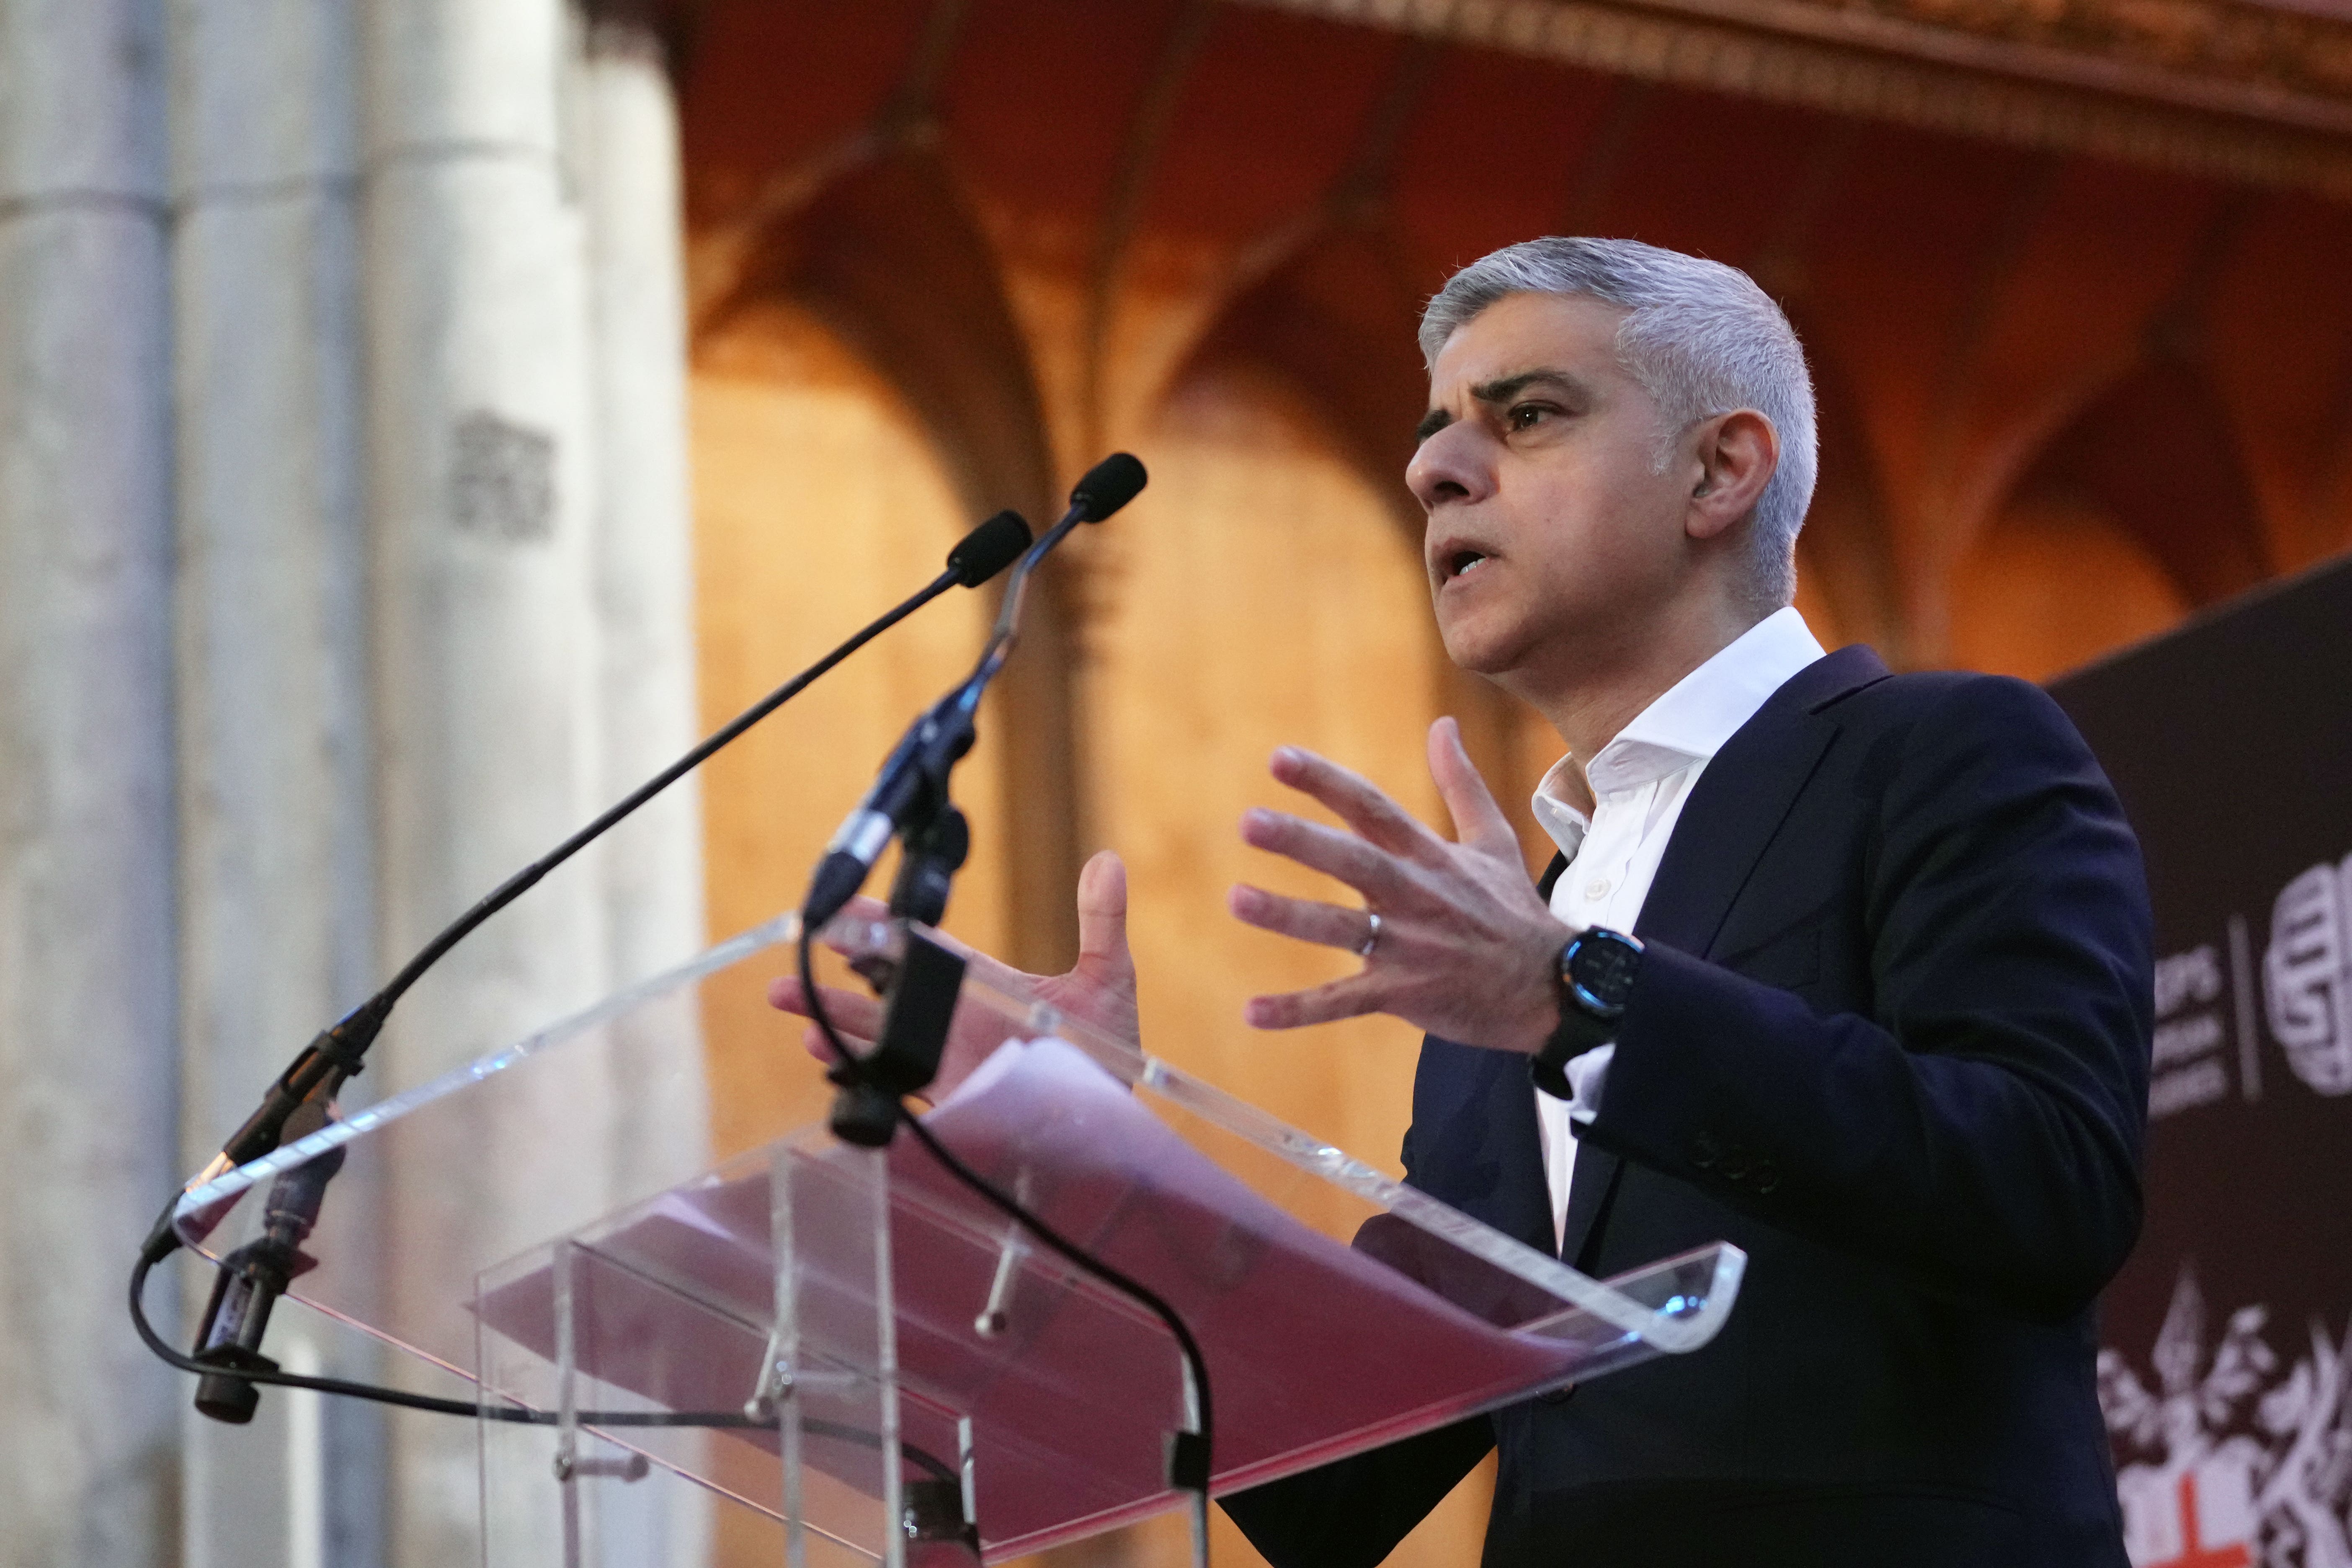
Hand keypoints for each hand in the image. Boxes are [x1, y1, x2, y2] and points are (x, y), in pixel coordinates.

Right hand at [767, 850, 1140, 1101]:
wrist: (1115, 1116)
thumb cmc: (1111, 1048)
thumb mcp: (1108, 979)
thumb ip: (1101, 921)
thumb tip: (1108, 861)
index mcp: (984, 980)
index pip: (923, 946)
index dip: (883, 927)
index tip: (845, 910)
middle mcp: (958, 1014)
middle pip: (887, 985)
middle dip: (839, 969)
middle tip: (797, 951)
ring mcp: (950, 1055)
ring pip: (881, 1031)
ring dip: (835, 1017)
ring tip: (794, 1004)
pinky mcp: (952, 1095)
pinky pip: (897, 1079)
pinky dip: (864, 1067)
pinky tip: (830, 1059)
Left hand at [1228, 717, 1567, 1053]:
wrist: (1555, 988)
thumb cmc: (1514, 911)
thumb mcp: (1494, 840)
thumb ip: (1461, 781)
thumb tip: (1444, 723)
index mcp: (1430, 856)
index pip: (1372, 808)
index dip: (1326, 782)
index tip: (1277, 758)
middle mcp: (1417, 895)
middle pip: (1354, 862)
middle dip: (1302, 841)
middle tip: (1248, 822)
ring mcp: (1410, 947)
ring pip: (1342, 929)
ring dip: (1289, 916)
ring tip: (1236, 899)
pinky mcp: (1405, 994)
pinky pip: (1344, 1003)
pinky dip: (1299, 1010)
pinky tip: (1251, 1013)